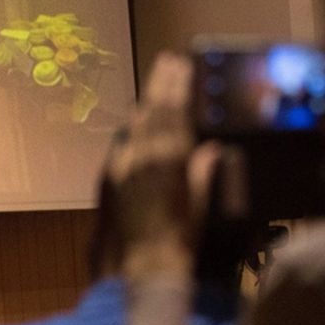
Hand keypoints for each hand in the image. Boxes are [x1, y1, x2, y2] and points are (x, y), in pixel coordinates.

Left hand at [105, 53, 218, 278]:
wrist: (144, 264)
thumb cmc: (180, 238)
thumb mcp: (199, 204)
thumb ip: (202, 173)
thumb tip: (211, 148)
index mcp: (170, 160)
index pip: (175, 113)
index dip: (179, 87)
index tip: (183, 65)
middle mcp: (144, 157)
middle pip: (153, 111)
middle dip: (161, 84)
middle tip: (166, 60)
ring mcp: (124, 165)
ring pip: (136, 124)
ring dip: (146, 102)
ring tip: (155, 83)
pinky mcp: (112, 178)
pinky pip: (122, 144)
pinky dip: (131, 128)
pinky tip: (135, 120)